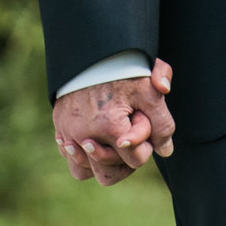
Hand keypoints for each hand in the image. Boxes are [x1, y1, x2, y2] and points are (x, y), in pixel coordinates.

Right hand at [53, 59, 174, 185]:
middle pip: (108, 176)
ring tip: (111, 144)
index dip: (146, 147)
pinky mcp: (59, 126)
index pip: (136, 160)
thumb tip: (165, 151)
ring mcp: (68, 133)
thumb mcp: (149, 90)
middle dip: (123, 162)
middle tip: (129, 139)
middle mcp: (85, 135)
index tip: (143, 127)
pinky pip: (68, 155)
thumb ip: (163, 123)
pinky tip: (94, 137)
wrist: (91, 48)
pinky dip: (80, 153)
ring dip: (100, 163)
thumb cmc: (123, 68)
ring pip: (84, 171)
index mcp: (110, 127)